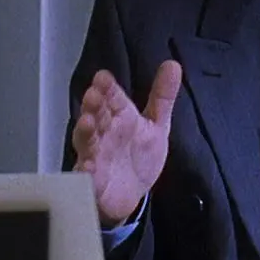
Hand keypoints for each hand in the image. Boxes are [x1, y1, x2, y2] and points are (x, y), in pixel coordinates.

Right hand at [73, 60, 182, 225]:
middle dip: (93, 105)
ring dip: (85, 132)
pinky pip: (86, 174)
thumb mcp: (156, 125)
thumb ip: (162, 97)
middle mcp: (105, 133)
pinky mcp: (92, 181)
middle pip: (96, 116)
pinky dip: (85, 169)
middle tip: (93, 94)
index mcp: (120, 117)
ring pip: (87, 141)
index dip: (107, 88)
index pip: (113, 98)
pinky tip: (88, 164)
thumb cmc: (138, 156)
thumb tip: (174, 64)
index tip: (103, 77)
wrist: (131, 195)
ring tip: (88, 123)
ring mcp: (96, 155)